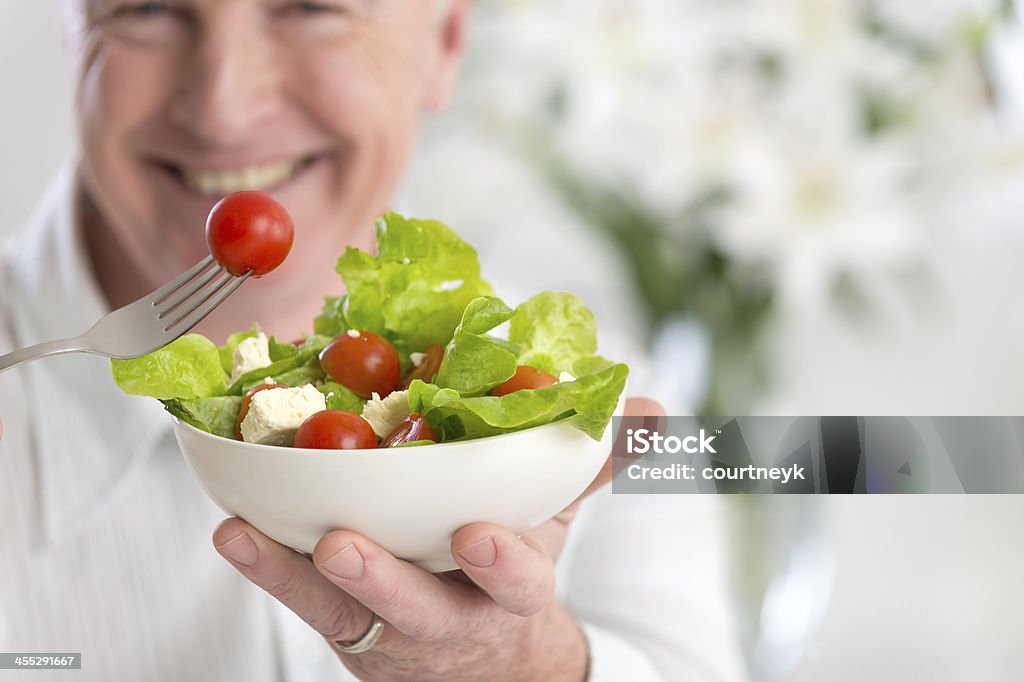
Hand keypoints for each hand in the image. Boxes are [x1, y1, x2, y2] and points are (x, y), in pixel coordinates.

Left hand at [213, 397, 663, 680]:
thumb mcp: (557, 526)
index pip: (513, 583)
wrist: (481, 663)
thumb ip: (596, 466)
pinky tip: (229, 528)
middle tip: (345, 544)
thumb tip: (657, 409)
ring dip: (293, 572)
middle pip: (413, 607)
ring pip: (338, 608)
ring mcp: (383, 626)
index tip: (478, 535)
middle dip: (382, 579)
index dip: (498, 562)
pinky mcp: (336, 623)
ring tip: (245, 533)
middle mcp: (444, 617)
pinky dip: (262, 564)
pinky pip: (295, 596)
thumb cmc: (511, 573)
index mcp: (508, 588)